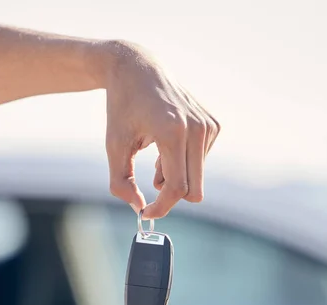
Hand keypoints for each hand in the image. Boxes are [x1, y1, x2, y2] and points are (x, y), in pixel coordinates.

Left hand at [103, 40, 219, 217]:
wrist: (138, 68)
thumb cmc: (123, 108)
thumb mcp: (114, 146)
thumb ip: (121, 183)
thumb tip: (139, 208)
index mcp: (172, 132)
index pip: (176, 187)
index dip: (161, 207)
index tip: (146, 214)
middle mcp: (196, 129)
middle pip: (193, 190)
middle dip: (170, 196)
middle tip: (151, 186)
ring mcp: (208, 126)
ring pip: (197, 178)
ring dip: (176, 175)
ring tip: (157, 155)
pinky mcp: (213, 125)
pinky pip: (201, 163)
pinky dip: (184, 162)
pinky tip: (169, 145)